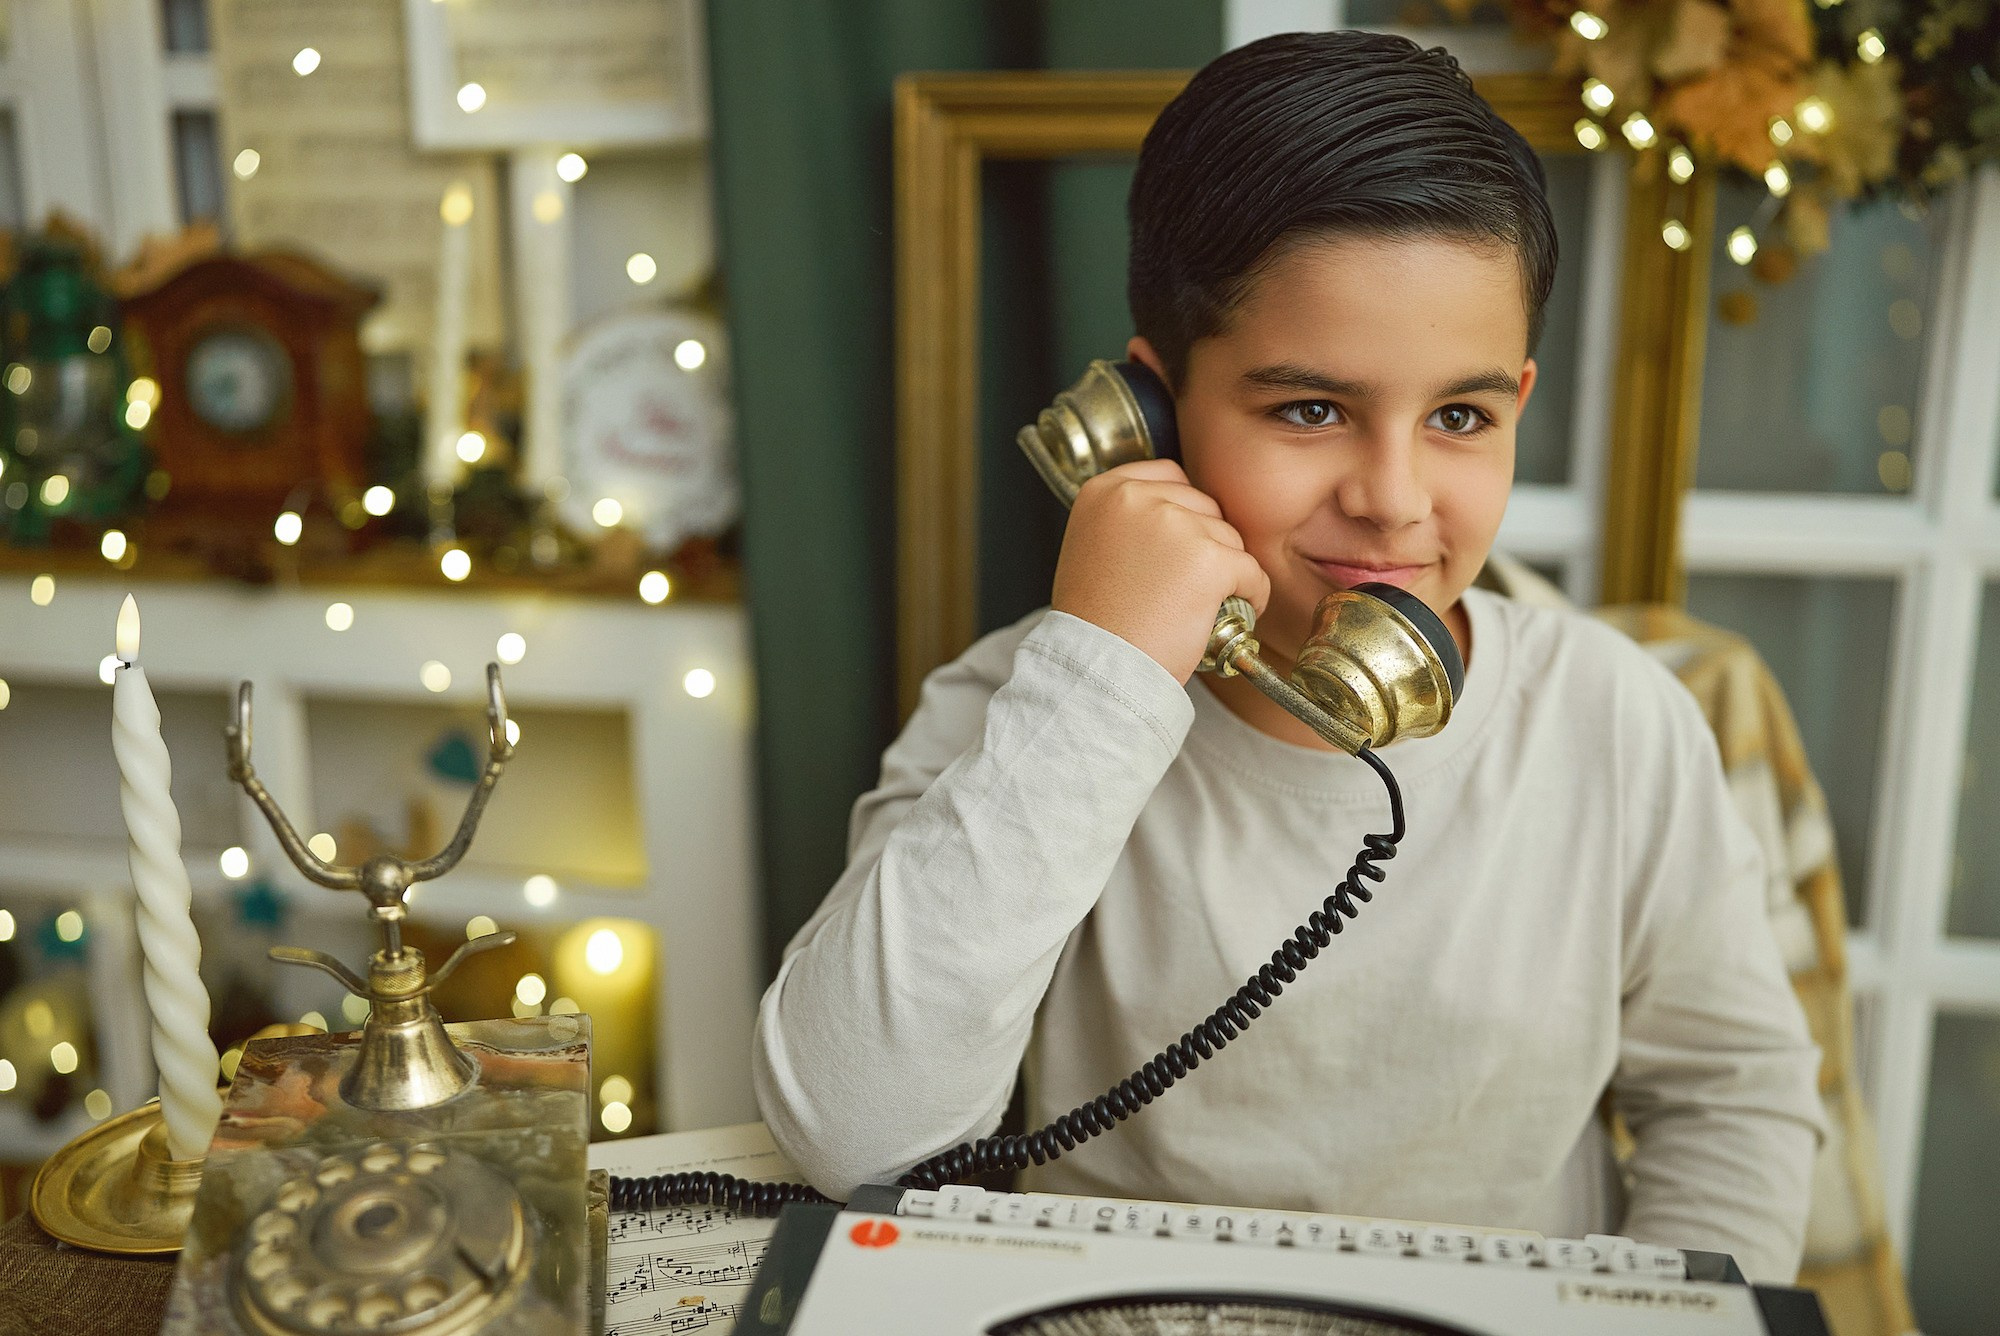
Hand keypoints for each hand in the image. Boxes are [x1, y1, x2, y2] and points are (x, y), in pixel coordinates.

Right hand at [1051, 458, 1270, 681]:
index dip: (1185, 513)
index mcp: (1105, 490)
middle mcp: (1137, 498)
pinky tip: (1229, 613)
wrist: (1099, 667)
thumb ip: (1127, 521)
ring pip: (1229, 539)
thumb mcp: (1092, 547)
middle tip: (1191, 584)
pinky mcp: (1209, 560)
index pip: (1171, 477)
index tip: (1182, 544)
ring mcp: (1175, 525)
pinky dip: (1251, 595)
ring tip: (1201, 606)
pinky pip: (1252, 571)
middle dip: (1207, 544)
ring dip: (1227, 571)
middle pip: (1204, 506)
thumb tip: (1175, 514)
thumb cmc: (1095, 621)